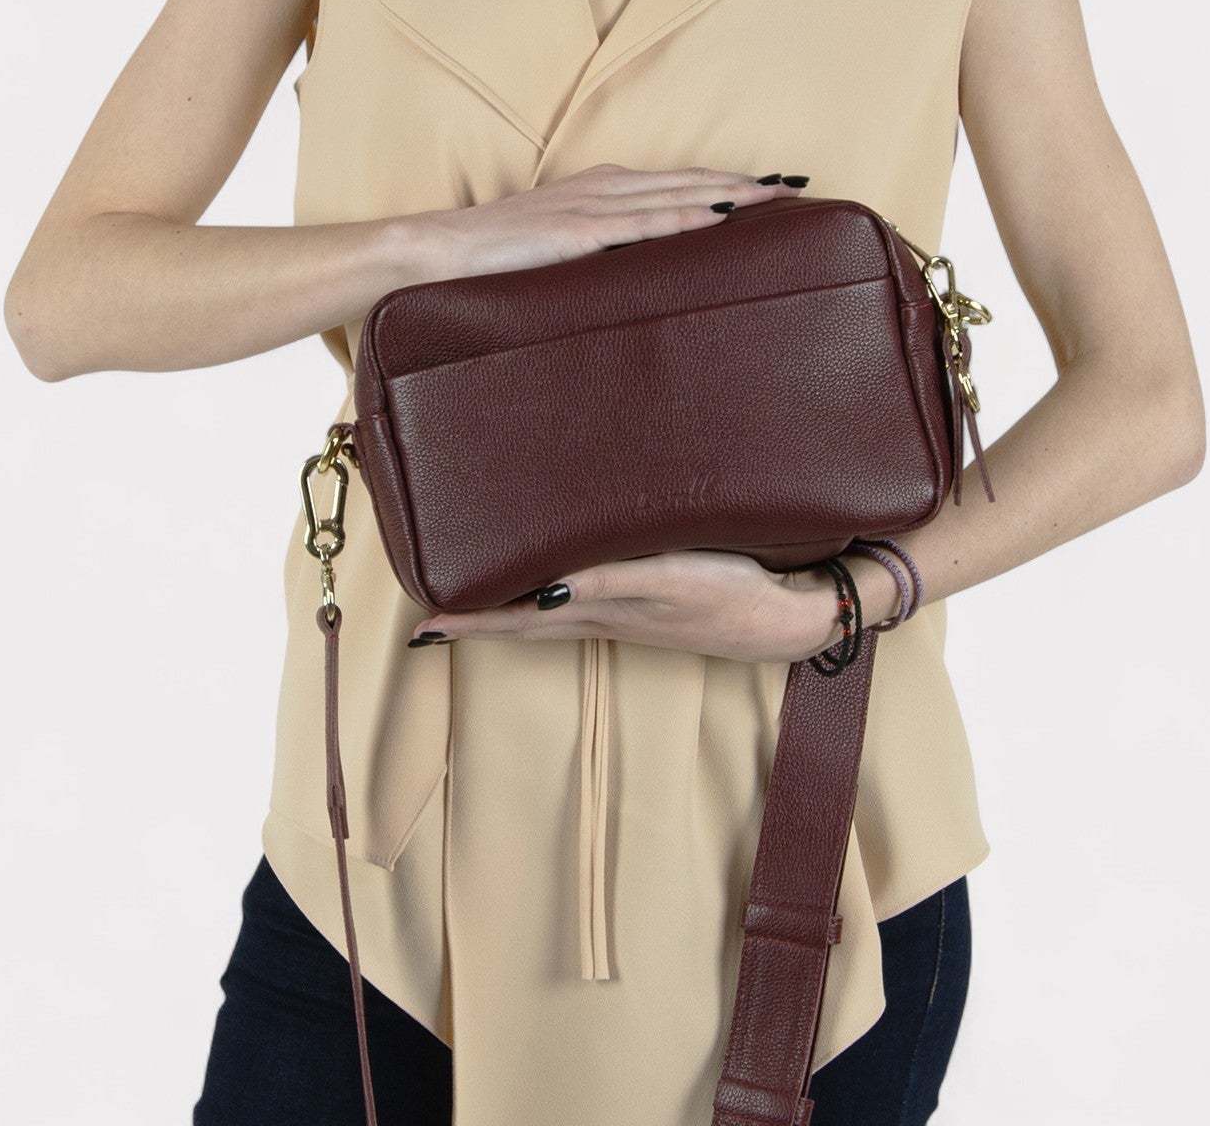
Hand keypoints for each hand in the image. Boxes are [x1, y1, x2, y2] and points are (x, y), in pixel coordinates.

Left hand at [411, 548, 839, 664]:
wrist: (785, 617)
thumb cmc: (730, 592)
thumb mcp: (665, 581)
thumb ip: (608, 581)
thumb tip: (544, 592)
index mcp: (602, 607)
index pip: (519, 615)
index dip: (471, 620)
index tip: (424, 628)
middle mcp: (605, 613)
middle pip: (525, 620)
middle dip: (477, 618)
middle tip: (427, 622)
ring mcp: (627, 613)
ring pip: (550, 614)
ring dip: (508, 609)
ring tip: (470, 601)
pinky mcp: (651, 602)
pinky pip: (586, 602)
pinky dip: (553, 599)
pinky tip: (548, 588)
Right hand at [418, 161, 810, 281]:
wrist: (438, 251)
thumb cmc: (496, 254)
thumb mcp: (559, 243)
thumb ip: (601, 246)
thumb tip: (641, 266)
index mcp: (601, 189)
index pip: (677, 181)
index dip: (727, 180)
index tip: (773, 186)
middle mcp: (603, 190)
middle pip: (688, 181)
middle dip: (744, 183)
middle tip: (795, 185)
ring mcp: (589, 210)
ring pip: (675, 195)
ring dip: (728, 192)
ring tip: (774, 195)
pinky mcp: (575, 234)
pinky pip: (641, 225)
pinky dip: (683, 217)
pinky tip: (717, 216)